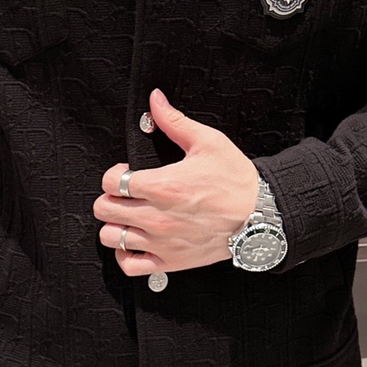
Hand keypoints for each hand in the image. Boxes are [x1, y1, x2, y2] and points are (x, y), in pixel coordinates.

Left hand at [93, 87, 258, 275]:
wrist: (262, 215)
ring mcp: (162, 242)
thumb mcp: (208, 142)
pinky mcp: (170, 261)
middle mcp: (157, 216)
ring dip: (114, 225)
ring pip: (111, 237)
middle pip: (104, 209)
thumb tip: (155, 101)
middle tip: (125, 195)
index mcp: (163, 185)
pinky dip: (124, 254)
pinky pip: (129, 266)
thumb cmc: (237, 180)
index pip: (111, 182)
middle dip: (110, 198)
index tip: (125, 174)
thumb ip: (174, 121)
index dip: (113, 175)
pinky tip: (133, 242)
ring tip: (128, 217)